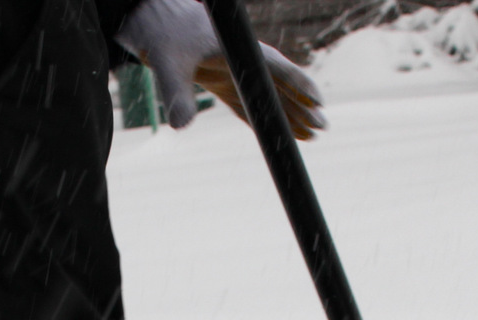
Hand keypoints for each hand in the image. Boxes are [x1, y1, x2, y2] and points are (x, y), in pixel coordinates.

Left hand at [117, 0, 325, 138]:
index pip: (275, 68)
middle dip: (303, 106)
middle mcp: (242, 62)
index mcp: (238, 51)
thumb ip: (175, 94)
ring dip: (290, 115)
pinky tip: (283, 134)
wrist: (154, 24)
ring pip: (269, 97)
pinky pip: (251, 106)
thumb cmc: (163, 36)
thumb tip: (180, 126)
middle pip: (280, 85)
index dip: (298, 85)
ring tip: (312, 136)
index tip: (317, 101)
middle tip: (323, 127)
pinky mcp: (225, 85)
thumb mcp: (166, 64)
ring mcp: (236, 74)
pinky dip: (266, 120)